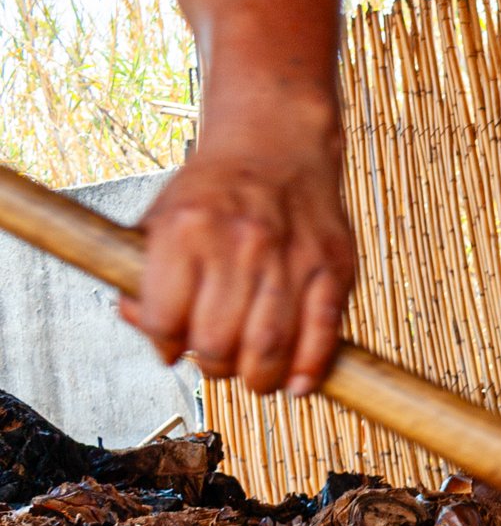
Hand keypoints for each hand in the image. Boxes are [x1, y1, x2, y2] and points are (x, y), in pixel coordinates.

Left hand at [122, 122, 354, 396]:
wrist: (278, 142)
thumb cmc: (217, 188)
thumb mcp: (162, 217)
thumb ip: (143, 274)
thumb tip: (145, 328)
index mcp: (186, 229)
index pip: (165, 319)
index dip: (164, 345)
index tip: (172, 347)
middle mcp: (239, 243)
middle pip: (217, 342)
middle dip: (212, 365)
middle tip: (216, 361)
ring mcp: (291, 257)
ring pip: (269, 347)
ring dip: (257, 378)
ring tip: (253, 376)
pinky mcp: (332, 267)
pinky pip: (322, 334)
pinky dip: (308, 369)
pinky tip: (295, 382)